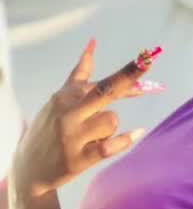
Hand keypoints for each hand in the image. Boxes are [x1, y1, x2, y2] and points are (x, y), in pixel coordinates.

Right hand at [11, 39, 162, 200]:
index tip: (147, 57)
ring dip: (109, 129)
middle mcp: (68, 112)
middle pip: (105, 91)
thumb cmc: (51, 127)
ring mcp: (72, 136)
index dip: (127, 72)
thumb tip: (93, 41)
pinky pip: (109, 147)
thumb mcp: (61, 98)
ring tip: (92, 137)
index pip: (102, 82)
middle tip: (149, 61)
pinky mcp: (77, 159)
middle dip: (128, 76)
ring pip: (111, 120)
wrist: (29, 167)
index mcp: (67, 96)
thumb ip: (80, 73)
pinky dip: (125, 140)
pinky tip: (137, 133)